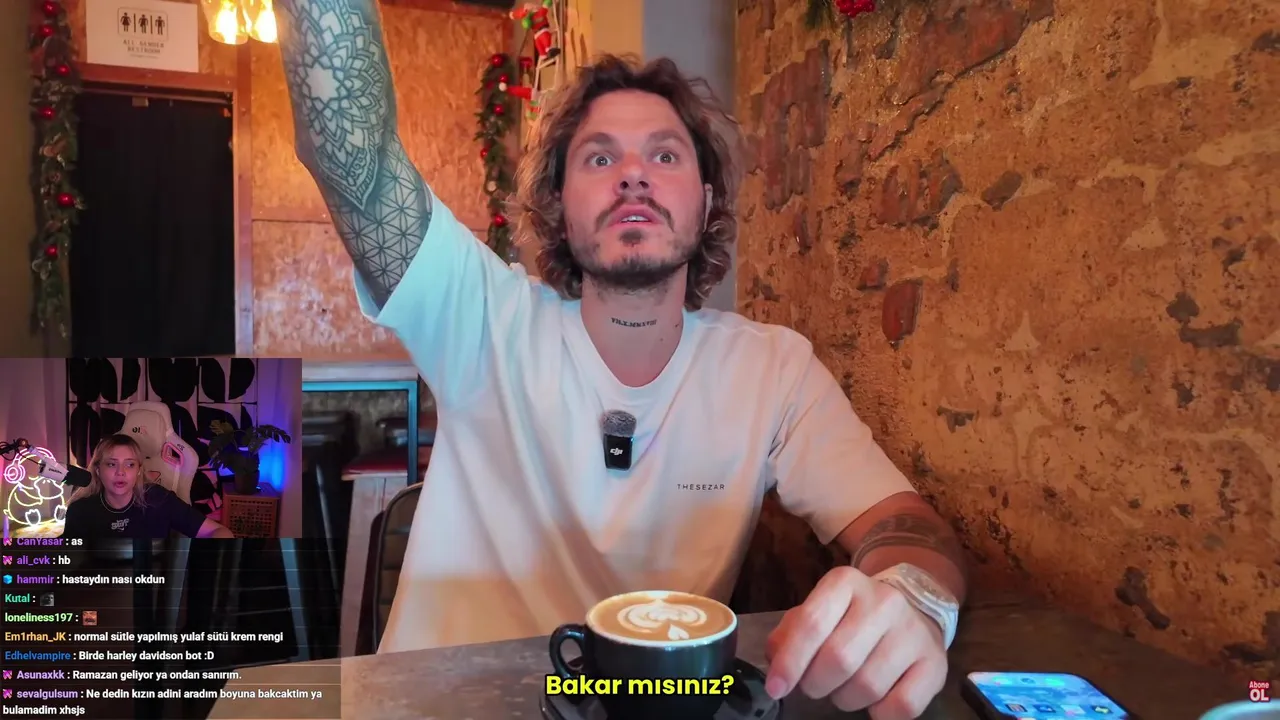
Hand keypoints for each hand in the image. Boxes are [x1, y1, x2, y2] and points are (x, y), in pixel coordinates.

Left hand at [763, 565, 947, 718]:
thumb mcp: (818, 611)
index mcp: (846, 582)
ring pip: (868, 687)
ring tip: (843, 689)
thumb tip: (777, 659)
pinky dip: (879, 713)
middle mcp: (883, 601)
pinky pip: (901, 706)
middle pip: (838, 660)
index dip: (789, 662)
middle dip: (815, 684)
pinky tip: (874, 700)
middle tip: (814, 686)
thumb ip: (791, 632)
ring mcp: (913, 632)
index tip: (776, 687)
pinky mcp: (935, 663)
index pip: (811, 623)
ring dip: (845, 699)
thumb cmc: (852, 616)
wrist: (913, 611)